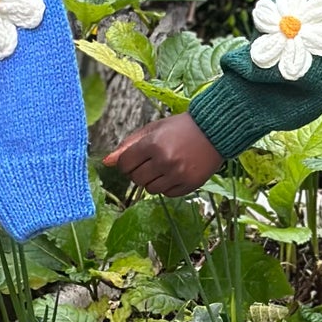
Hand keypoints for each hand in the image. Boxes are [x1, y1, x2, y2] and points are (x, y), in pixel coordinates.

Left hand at [105, 113, 223, 195]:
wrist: (215, 131)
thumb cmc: (181, 128)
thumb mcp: (153, 130)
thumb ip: (128, 145)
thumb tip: (106, 162)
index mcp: (153, 144)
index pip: (125, 165)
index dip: (127, 163)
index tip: (136, 158)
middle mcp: (165, 161)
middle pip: (136, 179)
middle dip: (139, 171)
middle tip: (152, 161)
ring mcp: (178, 175)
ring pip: (150, 189)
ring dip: (153, 180)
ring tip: (165, 167)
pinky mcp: (190, 185)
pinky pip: (167, 194)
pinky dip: (168, 186)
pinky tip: (176, 172)